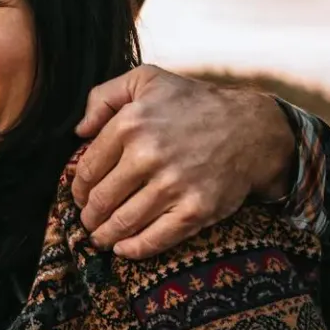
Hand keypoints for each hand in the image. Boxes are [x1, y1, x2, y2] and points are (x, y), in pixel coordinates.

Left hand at [72, 65, 296, 259]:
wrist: (251, 129)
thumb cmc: (195, 104)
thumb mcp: (148, 80)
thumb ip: (105, 96)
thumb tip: (79, 131)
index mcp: (131, 124)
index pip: (88, 170)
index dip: (79, 188)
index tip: (81, 196)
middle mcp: (148, 155)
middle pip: (101, 201)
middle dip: (89, 216)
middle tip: (89, 220)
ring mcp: (173, 186)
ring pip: (122, 223)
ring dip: (104, 236)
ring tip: (101, 237)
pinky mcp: (195, 210)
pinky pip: (153, 239)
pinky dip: (132, 249)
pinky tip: (122, 249)